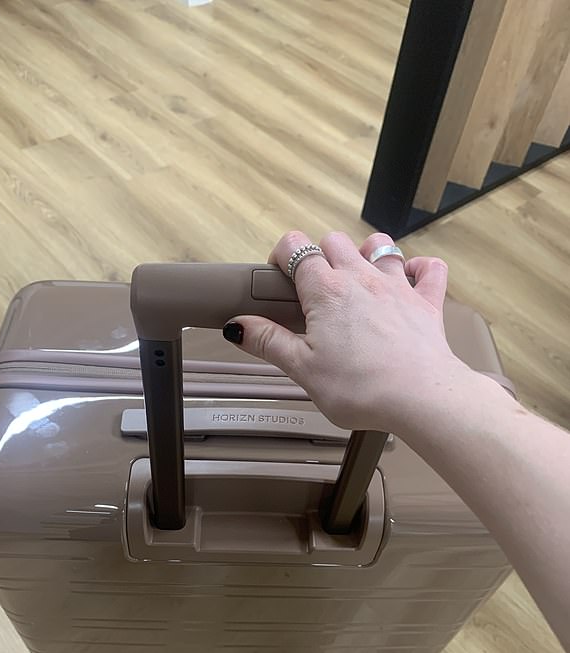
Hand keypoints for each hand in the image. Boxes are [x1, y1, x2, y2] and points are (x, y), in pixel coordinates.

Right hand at [225, 230, 468, 432]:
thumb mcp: (302, 369)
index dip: (282, 255)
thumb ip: (269, 342)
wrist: (420, 398)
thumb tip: (237, 326)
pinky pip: (429, 268)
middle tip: (313, 289)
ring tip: (357, 277)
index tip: (278, 277)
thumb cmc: (361, 388)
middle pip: (334, 241)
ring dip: (365, 253)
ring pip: (379, 245)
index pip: (295, 248)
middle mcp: (361, 278)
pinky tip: (409, 278)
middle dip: (319, 255)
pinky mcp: (427, 302)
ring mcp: (398, 286)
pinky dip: (419, 268)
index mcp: (326, 291)